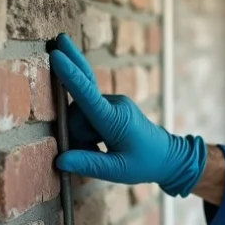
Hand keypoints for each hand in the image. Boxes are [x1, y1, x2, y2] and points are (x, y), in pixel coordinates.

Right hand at [46, 33, 207, 196]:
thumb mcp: (118, 170)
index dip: (69, 74)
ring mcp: (114, 102)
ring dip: (81, 134)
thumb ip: (89, 164)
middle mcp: (115, 104)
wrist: (168, 156)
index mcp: (116, 119)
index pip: (87, 94)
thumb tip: (60, 160)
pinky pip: (88, 115)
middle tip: (90, 146)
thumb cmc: (145, 164)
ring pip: (80, 114)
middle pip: (77, 110)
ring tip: (97, 150)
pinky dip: (87, 131)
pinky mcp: (112, 105)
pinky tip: (97, 144)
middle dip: (75, 130)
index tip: (56, 54)